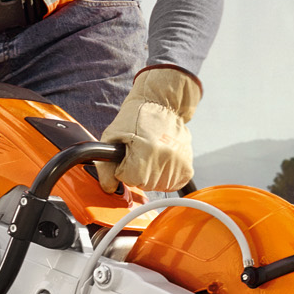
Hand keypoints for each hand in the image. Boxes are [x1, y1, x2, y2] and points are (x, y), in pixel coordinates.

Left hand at [98, 67, 200, 192]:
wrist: (162, 104)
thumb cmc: (134, 118)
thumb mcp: (112, 136)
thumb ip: (106, 166)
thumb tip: (109, 189)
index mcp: (146, 151)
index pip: (128, 179)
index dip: (124, 167)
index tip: (128, 153)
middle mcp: (166, 159)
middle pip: (143, 184)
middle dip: (137, 172)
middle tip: (139, 153)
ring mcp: (179, 164)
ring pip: (157, 186)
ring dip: (151, 175)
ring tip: (151, 155)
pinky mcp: (187, 168)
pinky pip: (172, 185)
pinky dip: (164, 177)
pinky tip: (161, 161)